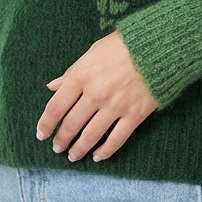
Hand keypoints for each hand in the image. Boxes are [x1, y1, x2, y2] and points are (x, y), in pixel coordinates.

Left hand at [36, 31, 157, 162]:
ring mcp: (116, 106)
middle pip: (72, 124)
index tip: (41, 134)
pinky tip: (98, 156)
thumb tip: (52, 87)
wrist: (159, 47)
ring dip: (79, 149)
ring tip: (73, 156)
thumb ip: (71, 72)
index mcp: (81, 76)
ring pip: (91, 135)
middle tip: (57, 148)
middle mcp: (95, 94)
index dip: (46, 124)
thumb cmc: (124, 45)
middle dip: (62, 140)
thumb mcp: (92, 52)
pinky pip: (116, 139)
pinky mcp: (135, 115)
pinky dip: (105, 151)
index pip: (56, 107)